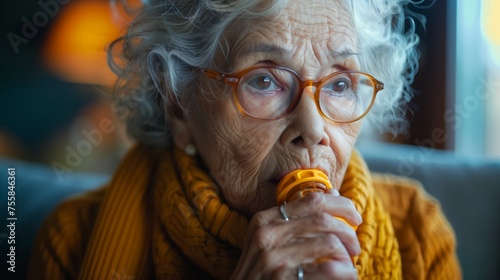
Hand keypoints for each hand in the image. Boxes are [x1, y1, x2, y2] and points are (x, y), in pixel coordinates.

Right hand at [231, 192, 361, 278]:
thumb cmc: (261, 272)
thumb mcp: (268, 242)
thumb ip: (296, 219)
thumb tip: (332, 193)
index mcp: (264, 220)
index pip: (311, 200)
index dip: (340, 204)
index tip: (354, 217)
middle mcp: (267, 235)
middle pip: (323, 219)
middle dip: (348, 230)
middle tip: (354, 245)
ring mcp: (274, 258)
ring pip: (329, 242)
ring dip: (347, 254)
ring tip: (349, 264)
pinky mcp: (283, 278)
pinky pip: (329, 269)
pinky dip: (345, 271)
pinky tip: (347, 275)